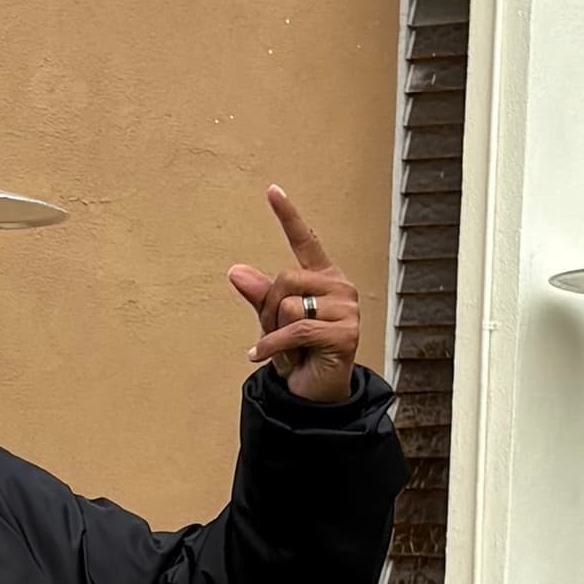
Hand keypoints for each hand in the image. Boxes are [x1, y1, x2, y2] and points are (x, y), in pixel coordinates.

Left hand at [227, 185, 361, 405]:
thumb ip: (258, 295)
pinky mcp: (346, 333)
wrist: (312, 394)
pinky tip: (260, 358)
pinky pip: (294, 329)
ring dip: (274, 331)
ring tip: (286, 349)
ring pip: (288, 305)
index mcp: (323, 276)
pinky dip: (272, 346)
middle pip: (284, 279)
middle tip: (275, 335)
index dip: (288, 215)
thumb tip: (235, 271)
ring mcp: (347, 309)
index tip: (272, 190)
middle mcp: (340, 286)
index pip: (305, 240)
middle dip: (268, 309)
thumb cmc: (296, 353)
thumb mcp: (271, 321)